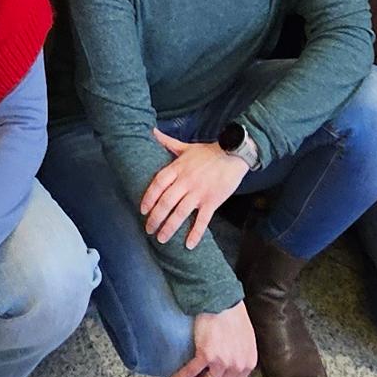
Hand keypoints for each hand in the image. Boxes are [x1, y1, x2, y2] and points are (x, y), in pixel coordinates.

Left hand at [140, 130, 249, 248]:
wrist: (234, 153)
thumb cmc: (208, 152)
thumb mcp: (185, 146)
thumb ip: (167, 142)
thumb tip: (151, 130)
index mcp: (178, 168)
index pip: (157, 184)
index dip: (148, 198)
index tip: (142, 210)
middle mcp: (186, 181)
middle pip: (166, 202)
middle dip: (155, 218)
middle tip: (149, 229)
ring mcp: (199, 192)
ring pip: (180, 213)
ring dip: (169, 228)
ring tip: (161, 239)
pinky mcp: (212, 201)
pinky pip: (202, 220)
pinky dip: (195, 233)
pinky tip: (189, 245)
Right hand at [171, 303, 256, 376]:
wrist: (221, 301)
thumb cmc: (233, 313)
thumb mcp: (246, 336)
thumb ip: (242, 351)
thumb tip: (233, 355)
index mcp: (249, 360)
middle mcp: (238, 365)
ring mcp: (222, 362)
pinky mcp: (206, 356)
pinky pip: (192, 371)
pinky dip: (182, 376)